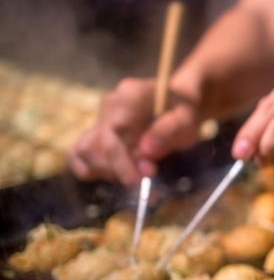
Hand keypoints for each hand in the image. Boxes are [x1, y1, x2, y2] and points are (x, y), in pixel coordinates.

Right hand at [69, 77, 200, 184]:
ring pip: (84, 151)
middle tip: (147, 183)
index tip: (139, 182)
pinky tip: (116, 177)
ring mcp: (101, 118)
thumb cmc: (186, 109)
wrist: (181, 100)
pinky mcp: (98, 131)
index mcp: (129, 96)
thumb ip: (168, 131)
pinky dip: (93, 169)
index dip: (122, 164)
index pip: (112, 136)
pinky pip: (80, 153)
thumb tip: (147, 151)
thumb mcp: (187, 118)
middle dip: (119, 171)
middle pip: (96, 147)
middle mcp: (109, 105)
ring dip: (106, 173)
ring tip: (134, 179)